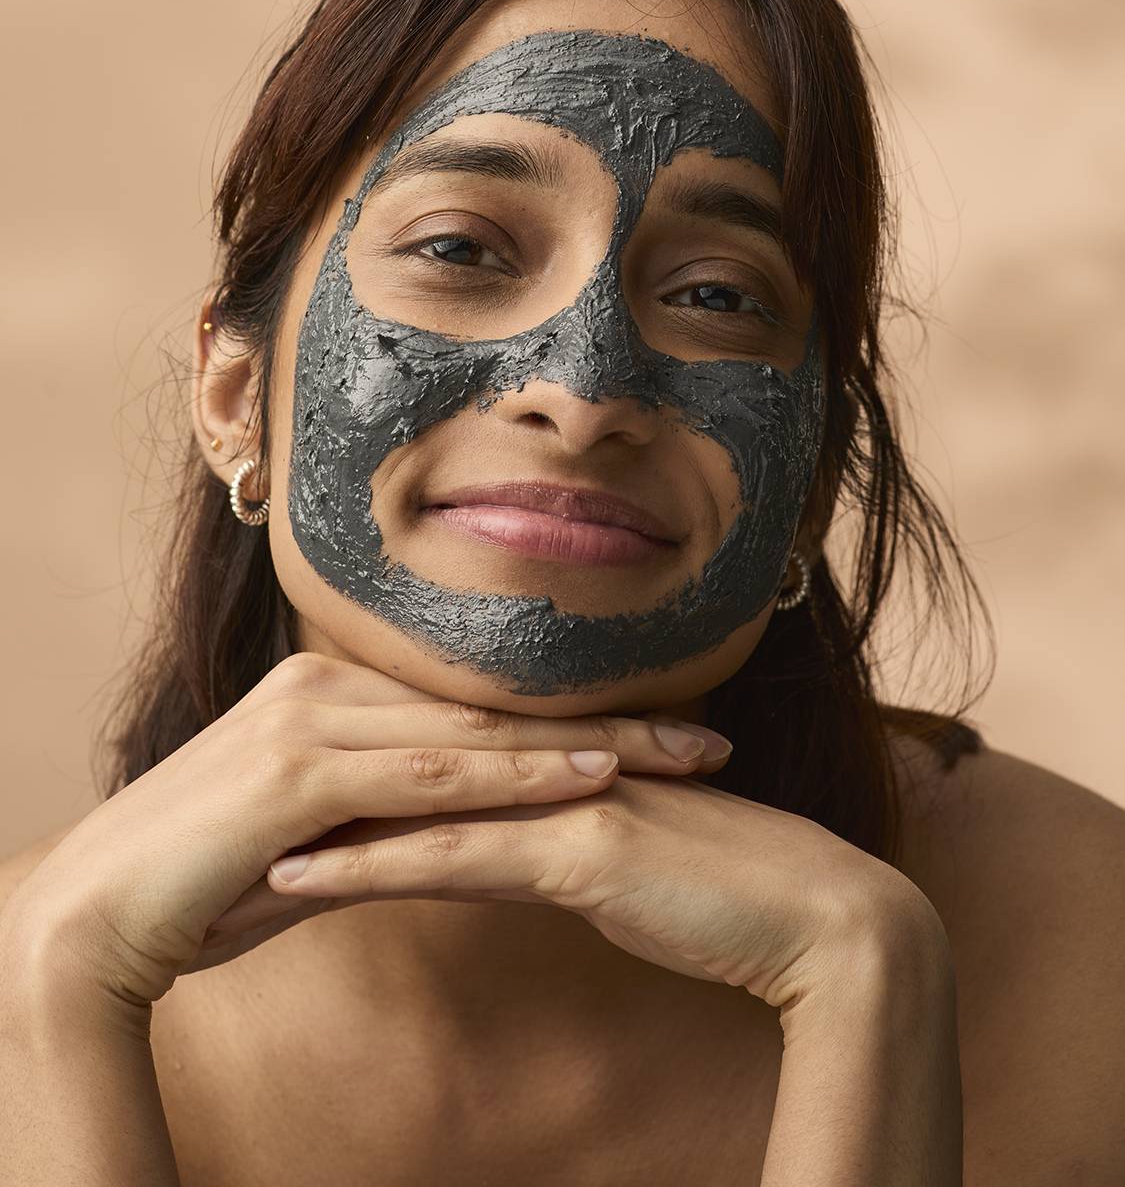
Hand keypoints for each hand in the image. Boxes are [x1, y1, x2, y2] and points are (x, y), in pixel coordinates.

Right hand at [0, 651, 731, 1010]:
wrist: (97, 912)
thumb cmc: (195, 883)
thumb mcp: (309, 843)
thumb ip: (378, 824)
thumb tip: (447, 836)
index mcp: (330, 692)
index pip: (476, 700)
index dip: (572, 712)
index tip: (660, 724)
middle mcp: (328, 688)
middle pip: (496, 703)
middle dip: (609, 718)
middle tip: (707, 731)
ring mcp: (314, 723)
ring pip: (479, 731)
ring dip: (589, 741)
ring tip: (681, 754)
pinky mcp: (300, 773)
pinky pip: (433, 775)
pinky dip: (517, 775)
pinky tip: (589, 780)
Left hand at [261, 727, 930, 1010]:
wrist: (820, 917)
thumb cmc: (722, 896)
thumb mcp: (612, 863)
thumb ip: (543, 842)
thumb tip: (478, 853)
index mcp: (549, 755)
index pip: (417, 757)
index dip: (333, 780)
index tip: (254, 811)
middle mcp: (547, 757)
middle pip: (394, 765)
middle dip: (297, 798)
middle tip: (211, 827)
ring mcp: (562, 792)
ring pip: (408, 801)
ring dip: (307, 827)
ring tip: (219, 853)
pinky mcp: (579, 846)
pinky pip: (453, 857)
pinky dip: (367, 865)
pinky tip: (299, 879)